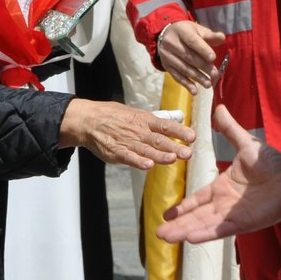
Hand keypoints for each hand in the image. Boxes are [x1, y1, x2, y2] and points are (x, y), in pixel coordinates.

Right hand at [59, 98, 193, 169]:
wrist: (88, 120)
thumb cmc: (114, 116)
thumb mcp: (136, 113)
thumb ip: (158, 118)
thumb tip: (179, 117)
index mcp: (144, 120)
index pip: (166, 125)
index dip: (179, 131)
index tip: (192, 137)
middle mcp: (138, 131)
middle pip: (159, 140)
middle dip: (174, 147)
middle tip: (187, 153)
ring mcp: (127, 142)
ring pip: (146, 150)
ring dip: (160, 156)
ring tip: (172, 160)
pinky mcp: (116, 152)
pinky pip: (129, 157)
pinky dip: (138, 162)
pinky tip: (148, 166)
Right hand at [156, 20, 228, 93]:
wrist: (165, 35)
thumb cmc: (186, 33)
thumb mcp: (197, 30)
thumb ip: (210, 35)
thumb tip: (222, 37)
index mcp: (181, 31)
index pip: (192, 41)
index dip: (202, 50)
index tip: (213, 58)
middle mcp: (171, 43)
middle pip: (188, 56)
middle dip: (203, 66)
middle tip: (215, 74)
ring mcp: (167, 55)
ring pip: (183, 68)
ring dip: (197, 77)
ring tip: (208, 84)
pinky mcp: (166, 66)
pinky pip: (176, 76)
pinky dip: (186, 84)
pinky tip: (195, 91)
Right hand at [156, 104, 280, 242]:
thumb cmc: (273, 161)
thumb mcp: (245, 143)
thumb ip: (230, 129)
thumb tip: (218, 108)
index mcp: (223, 186)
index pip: (198, 199)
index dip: (182, 207)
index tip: (166, 214)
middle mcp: (225, 203)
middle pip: (195, 216)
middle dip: (177, 224)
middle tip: (158, 233)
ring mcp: (233, 215)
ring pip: (203, 225)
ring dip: (184, 231)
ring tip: (164, 237)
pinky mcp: (243, 223)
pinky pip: (220, 230)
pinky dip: (204, 234)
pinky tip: (189, 238)